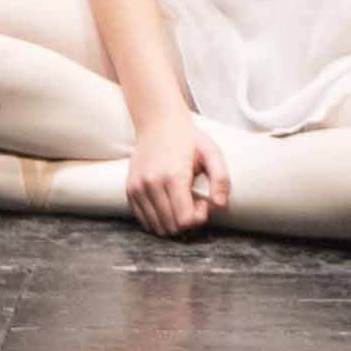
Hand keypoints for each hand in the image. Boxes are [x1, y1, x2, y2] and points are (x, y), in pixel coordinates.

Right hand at [126, 108, 231, 235]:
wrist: (158, 123)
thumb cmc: (188, 139)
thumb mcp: (212, 152)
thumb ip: (221, 179)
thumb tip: (219, 206)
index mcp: (174, 176)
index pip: (184, 220)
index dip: (198, 218)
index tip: (203, 203)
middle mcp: (152, 184)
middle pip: (171, 227)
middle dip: (186, 222)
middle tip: (194, 202)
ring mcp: (137, 188)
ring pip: (156, 227)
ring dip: (172, 222)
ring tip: (180, 203)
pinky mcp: (130, 190)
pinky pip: (143, 221)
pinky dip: (157, 220)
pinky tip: (167, 204)